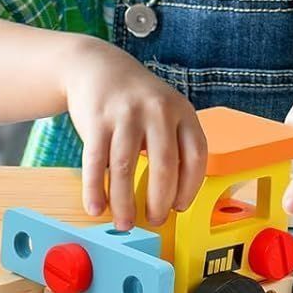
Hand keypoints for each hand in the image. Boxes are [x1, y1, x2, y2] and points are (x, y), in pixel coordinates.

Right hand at [61, 40, 206, 230]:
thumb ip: (173, 143)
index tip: (181, 207)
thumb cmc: (138, 101)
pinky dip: (95, 190)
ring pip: (126, 167)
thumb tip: (173, 195)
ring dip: (124, 202)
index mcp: (183, 111)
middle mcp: (158, 111)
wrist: (99, 68)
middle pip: (165, 164)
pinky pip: (96, 162)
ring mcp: (126, 115)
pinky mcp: (96, 121)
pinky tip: (96, 208)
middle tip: (154, 221)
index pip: (196, 155)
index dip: (190, 186)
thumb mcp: (166, 111)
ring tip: (123, 223)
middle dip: (160, 200)